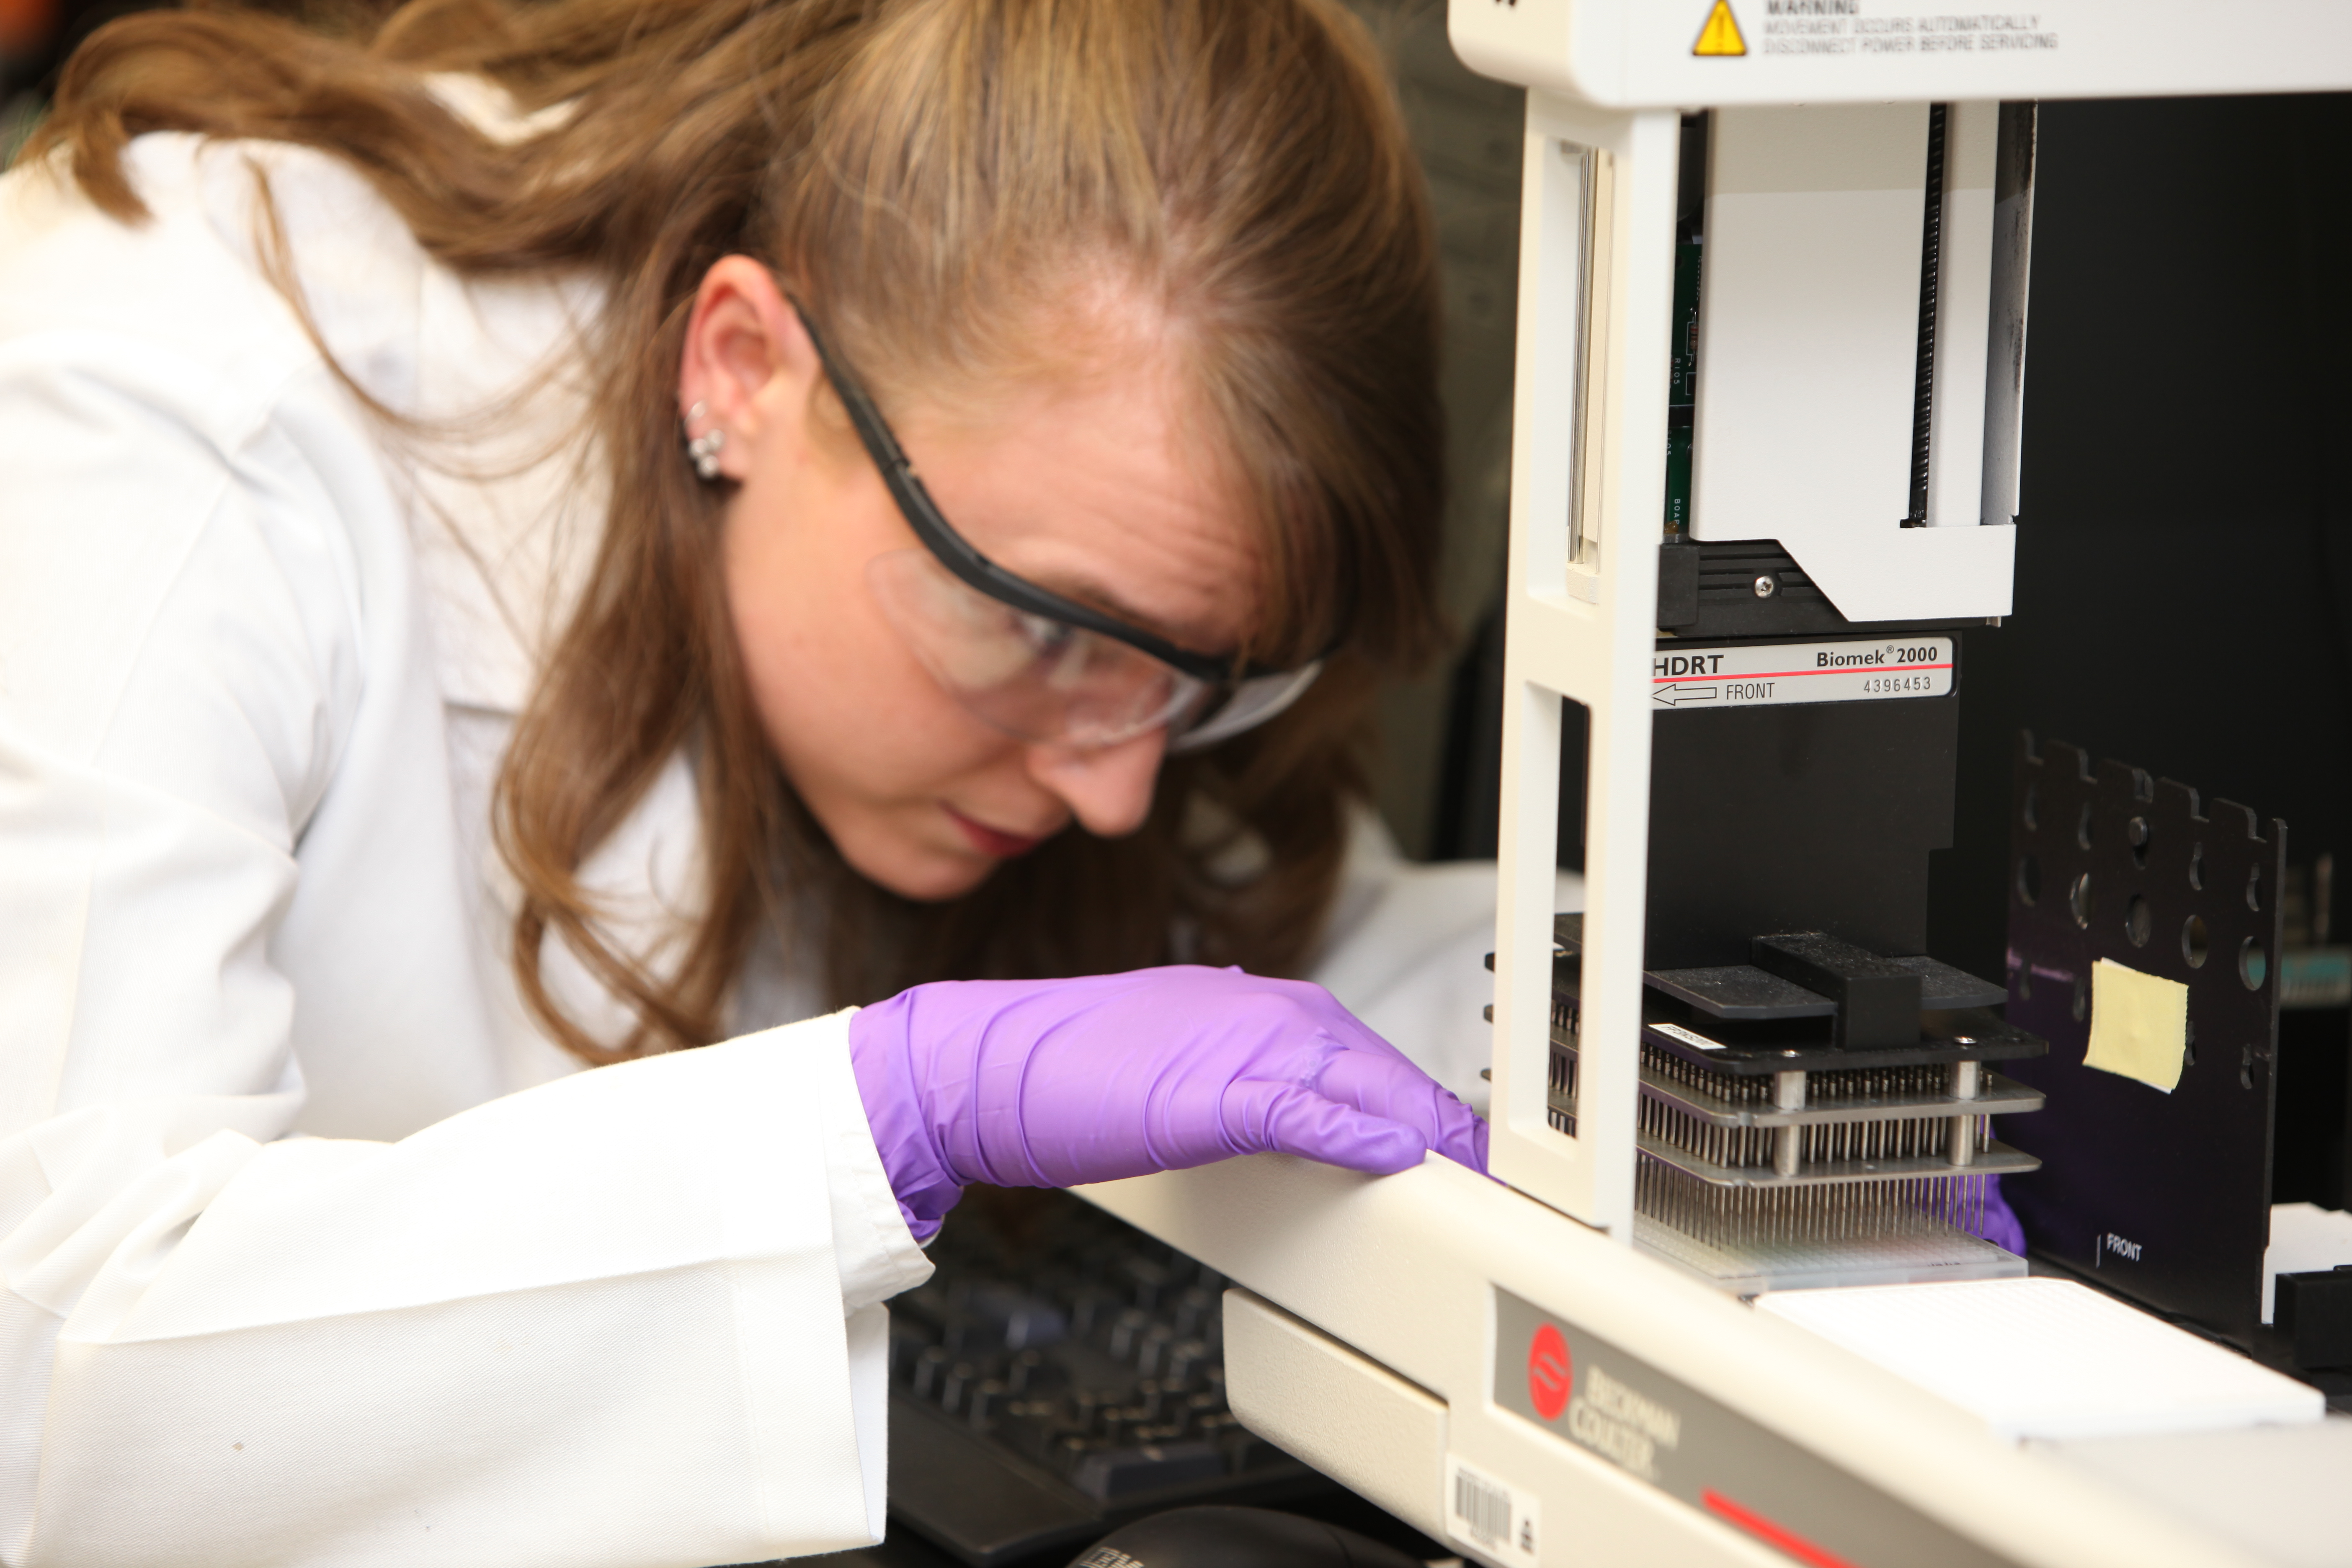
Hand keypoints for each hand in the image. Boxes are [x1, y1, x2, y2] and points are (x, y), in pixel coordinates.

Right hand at [848, 966, 1487, 1237]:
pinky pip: (1307, 1110)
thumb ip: (1257, 1090)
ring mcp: (1243, 1048)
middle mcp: (1265, 1014)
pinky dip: (1357, 1132)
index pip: (1374, 1062)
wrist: (986, 1065)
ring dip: (1423, 1134)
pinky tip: (1395, 1157)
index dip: (1429, 1112)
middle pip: (1388, 1072)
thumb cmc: (1070, 1073)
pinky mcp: (1214, 1091)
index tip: (1470, 1156)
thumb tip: (1312, 1124)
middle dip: (1446, 1128)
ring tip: (1474, 1185)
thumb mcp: (1187, 1075)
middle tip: (1499, 1181)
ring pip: (1364, 1084)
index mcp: (1261, 1008)